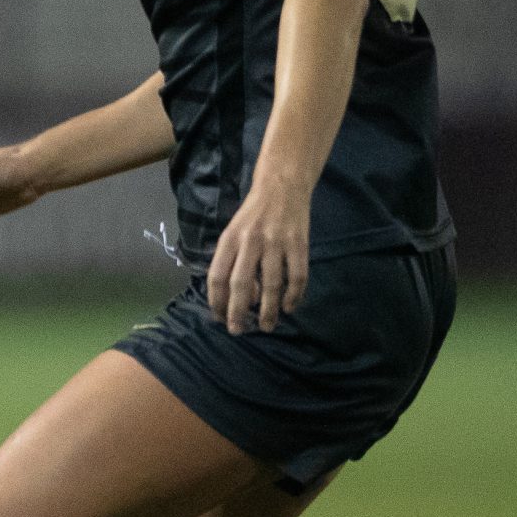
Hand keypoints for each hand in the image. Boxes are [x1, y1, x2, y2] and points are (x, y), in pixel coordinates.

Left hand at [208, 179, 309, 334]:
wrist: (282, 186)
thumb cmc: (253, 214)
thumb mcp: (233, 232)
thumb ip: (232, 260)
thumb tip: (237, 297)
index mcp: (229, 239)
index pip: (217, 276)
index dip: (216, 300)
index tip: (218, 318)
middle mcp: (250, 242)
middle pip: (240, 284)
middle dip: (237, 312)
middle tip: (237, 330)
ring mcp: (276, 242)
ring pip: (271, 284)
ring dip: (268, 310)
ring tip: (266, 326)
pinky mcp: (299, 243)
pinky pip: (297, 276)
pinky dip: (294, 295)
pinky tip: (289, 307)